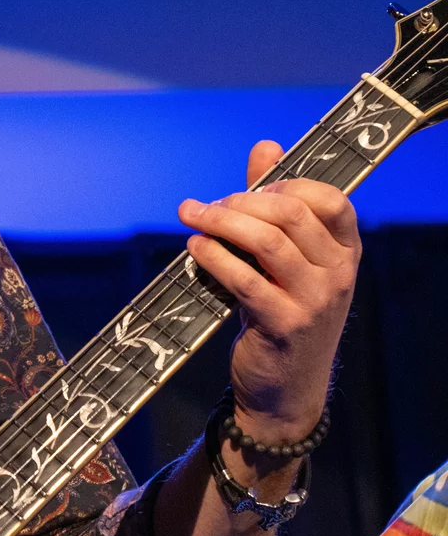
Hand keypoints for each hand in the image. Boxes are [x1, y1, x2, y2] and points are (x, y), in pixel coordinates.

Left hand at [178, 140, 360, 442]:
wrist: (284, 388)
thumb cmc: (281, 310)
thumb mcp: (285, 260)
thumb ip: (275, 203)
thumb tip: (266, 147)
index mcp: (344, 252)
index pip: (332, 200)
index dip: (288, 184)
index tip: (251, 188)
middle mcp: (338, 274)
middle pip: (291, 215)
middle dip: (240, 201)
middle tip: (204, 206)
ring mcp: (315, 302)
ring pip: (268, 243)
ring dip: (222, 223)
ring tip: (192, 217)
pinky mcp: (284, 326)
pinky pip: (245, 281)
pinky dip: (214, 258)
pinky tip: (194, 249)